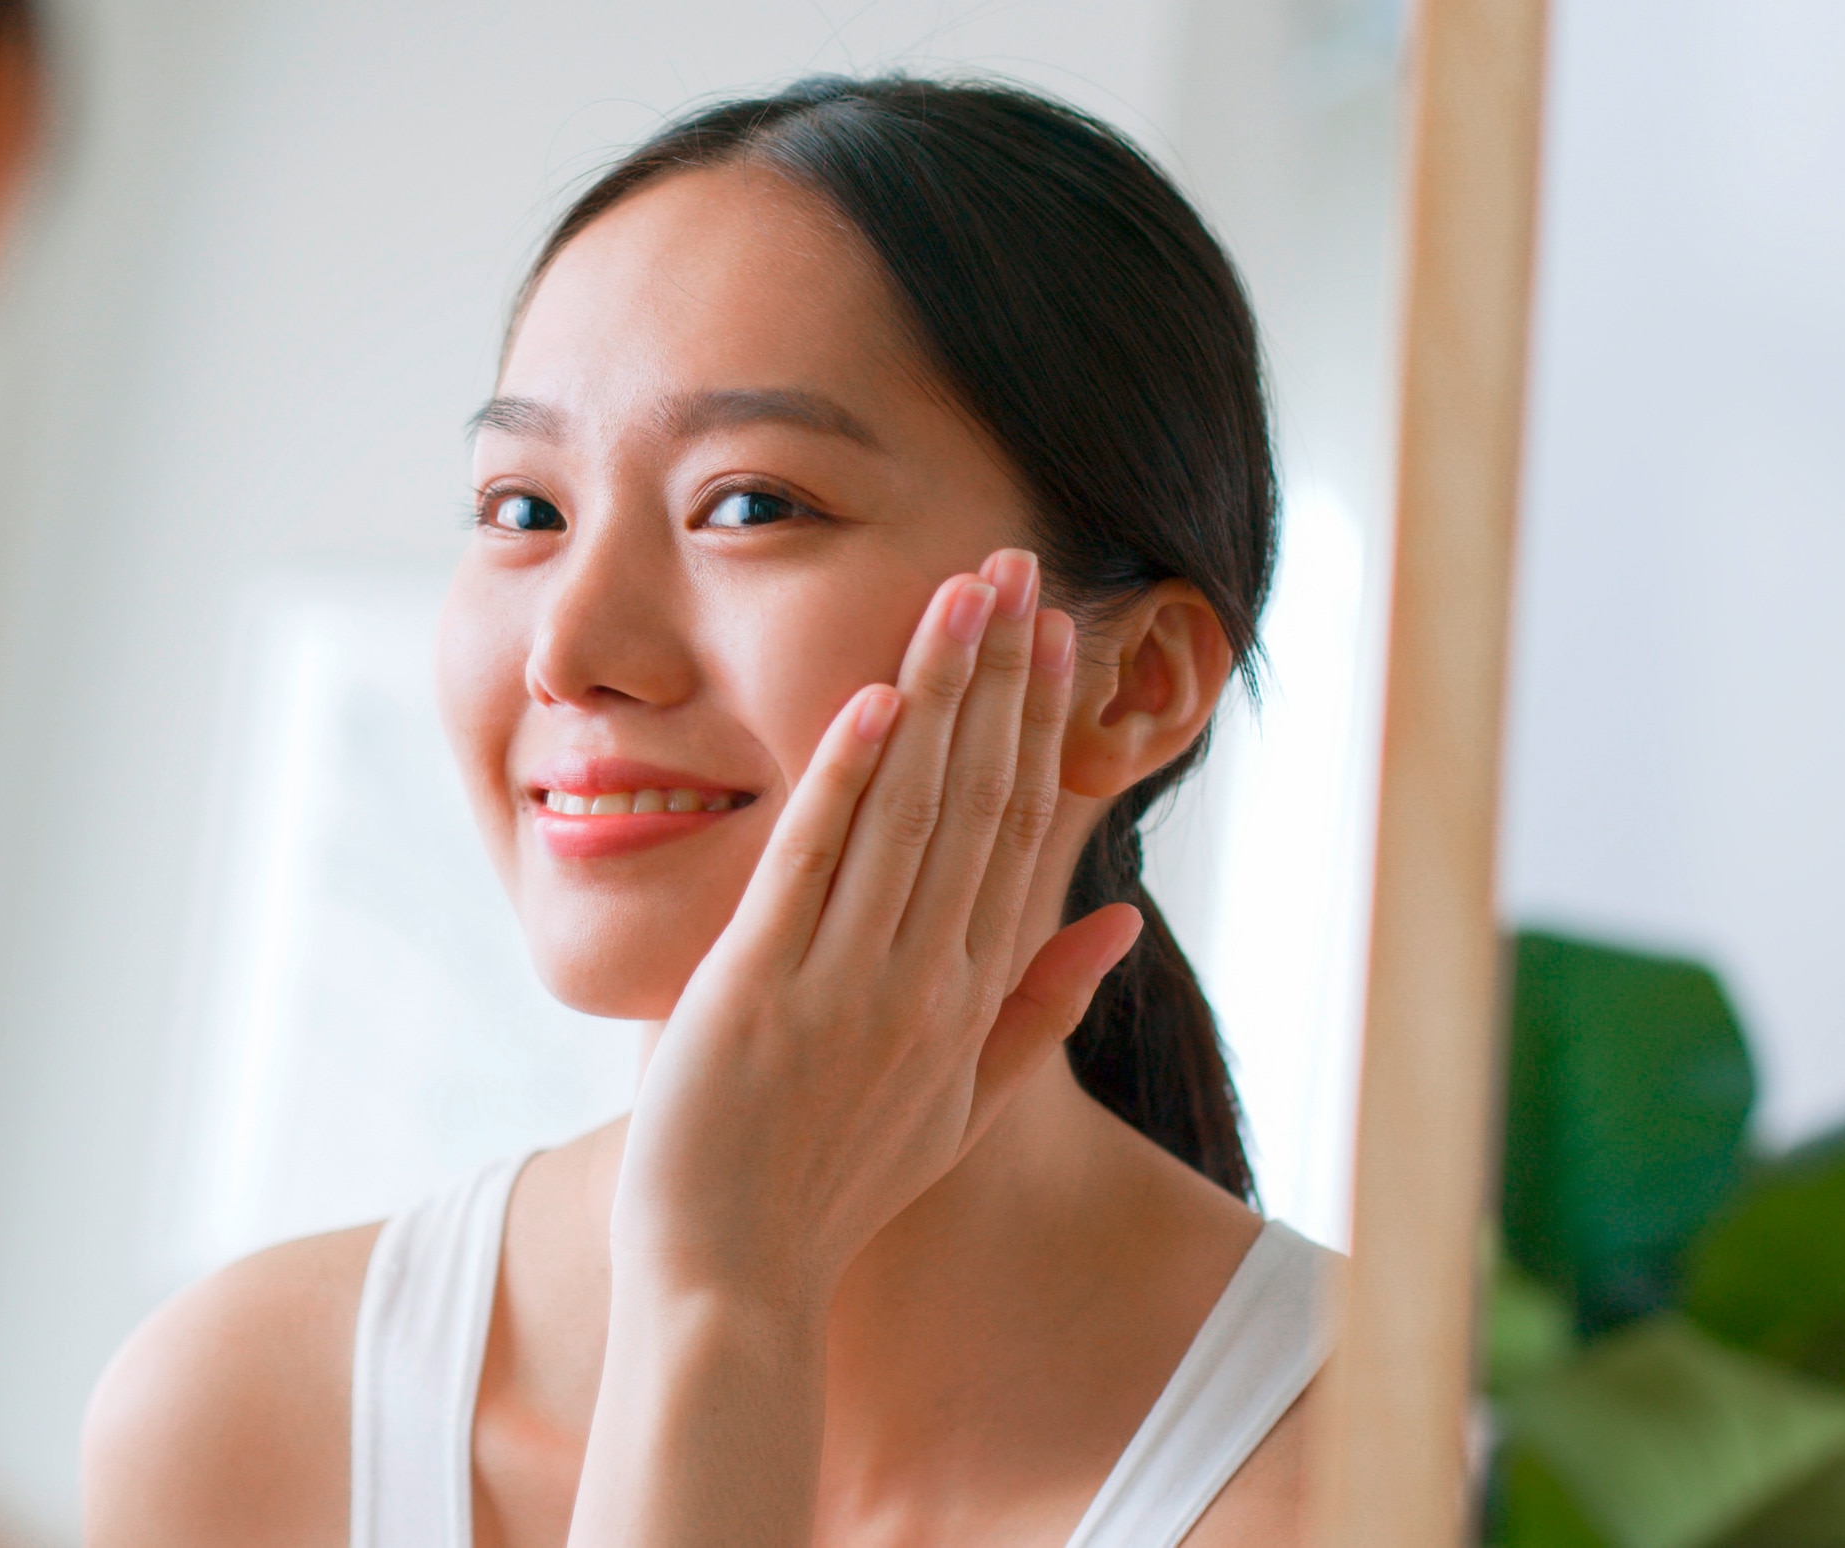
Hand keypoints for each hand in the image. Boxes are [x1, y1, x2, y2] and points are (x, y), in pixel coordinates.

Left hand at [611, 548, 1144, 1312]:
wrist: (734, 1281)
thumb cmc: (833, 1190)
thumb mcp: (960, 1106)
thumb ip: (1039, 1011)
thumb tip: (1111, 923)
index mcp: (970, 998)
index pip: (1021, 832)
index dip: (1041, 724)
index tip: (1056, 634)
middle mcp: (925, 979)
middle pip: (978, 798)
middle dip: (1001, 675)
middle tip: (1018, 564)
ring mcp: (846, 982)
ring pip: (908, 810)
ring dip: (939, 693)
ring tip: (962, 592)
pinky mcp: (760, 987)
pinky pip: (811, 863)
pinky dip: (845, 778)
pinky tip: (873, 698)